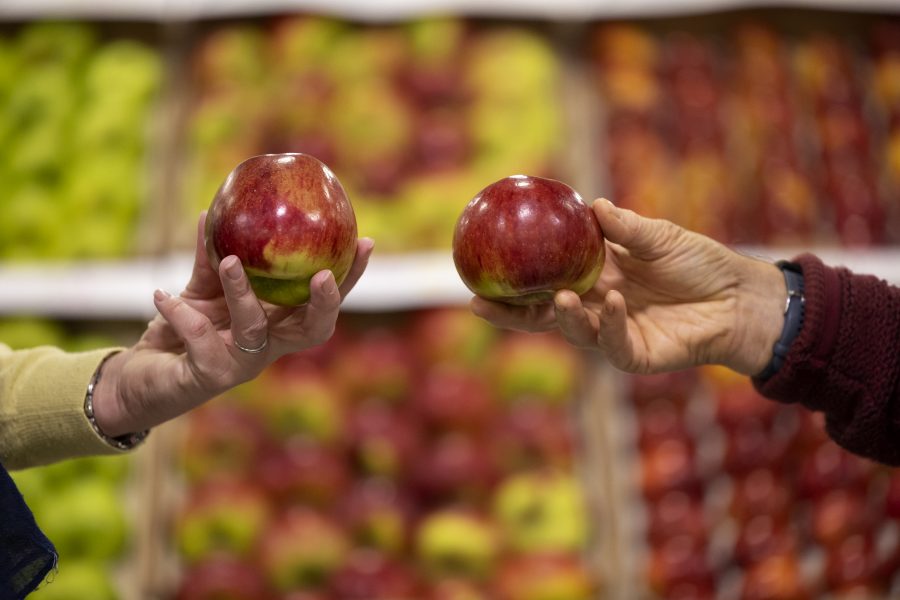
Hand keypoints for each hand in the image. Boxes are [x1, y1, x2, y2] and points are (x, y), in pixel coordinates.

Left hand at [93, 213, 373, 436]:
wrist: (139, 376)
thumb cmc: (179, 331)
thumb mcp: (200, 290)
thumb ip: (211, 258)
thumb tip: (213, 212)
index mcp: (277, 323)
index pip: (322, 301)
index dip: (350, 277)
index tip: (366, 242)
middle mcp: (268, 347)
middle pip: (312, 330)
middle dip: (324, 302)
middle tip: (322, 274)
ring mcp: (241, 365)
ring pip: (254, 329)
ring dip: (243, 293)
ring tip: (229, 261)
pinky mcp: (208, 378)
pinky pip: (200, 339)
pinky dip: (180, 312)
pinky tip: (162, 295)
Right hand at [471, 199, 784, 375]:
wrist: (740, 296)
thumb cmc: (700, 263)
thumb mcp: (659, 236)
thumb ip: (624, 227)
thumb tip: (590, 203)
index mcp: (595, 279)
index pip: (544, 281)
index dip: (513, 280)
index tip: (479, 270)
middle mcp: (595, 308)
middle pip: (542, 315)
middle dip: (510, 314)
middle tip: (480, 302)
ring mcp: (613, 335)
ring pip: (573, 332)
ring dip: (564, 316)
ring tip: (564, 297)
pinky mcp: (636, 356)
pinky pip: (614, 343)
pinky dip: (610, 324)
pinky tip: (613, 303)